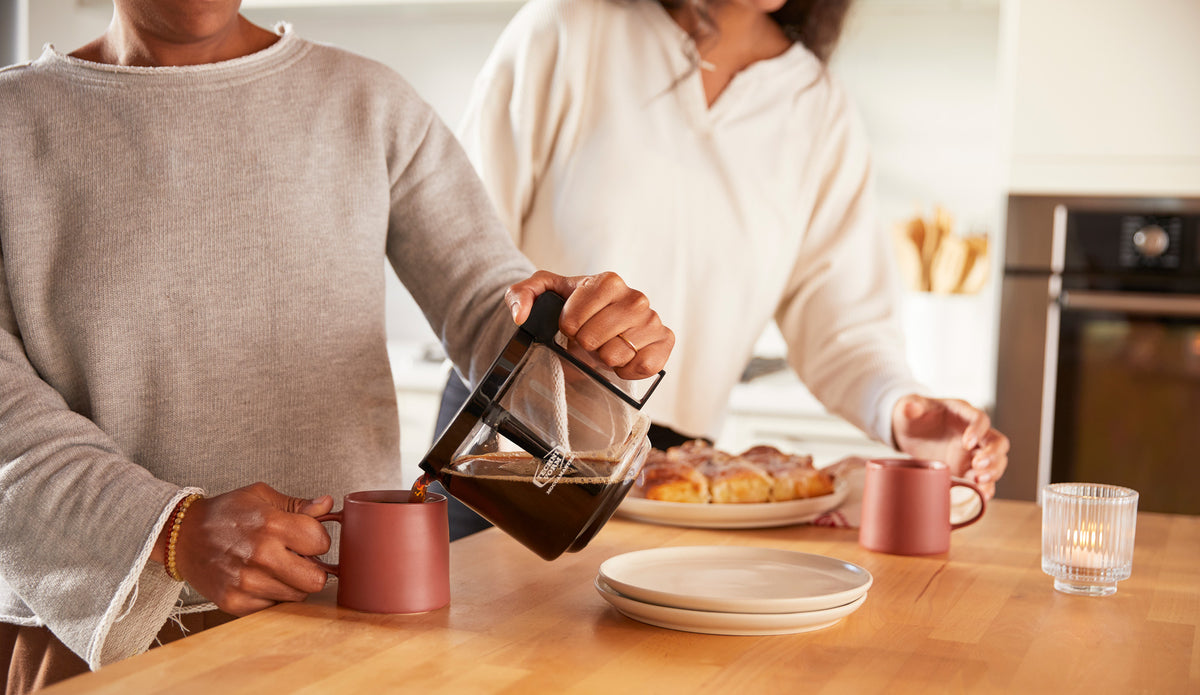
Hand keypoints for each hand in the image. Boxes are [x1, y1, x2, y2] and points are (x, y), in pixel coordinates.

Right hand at [172, 483, 334, 615]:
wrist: (182, 536)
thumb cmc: (224, 513)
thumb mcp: (260, 496)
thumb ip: (298, 504)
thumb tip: (328, 505)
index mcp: (271, 525)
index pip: (321, 543)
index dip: (317, 540)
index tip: (306, 538)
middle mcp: (261, 556)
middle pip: (316, 579)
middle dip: (312, 568)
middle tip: (297, 558)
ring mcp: (247, 583)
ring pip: (297, 596)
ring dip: (292, 583)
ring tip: (275, 567)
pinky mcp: (235, 602)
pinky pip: (274, 606)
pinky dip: (271, 595)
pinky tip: (259, 578)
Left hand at [506, 270, 673, 379]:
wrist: (595, 325)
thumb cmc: (571, 308)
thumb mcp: (540, 294)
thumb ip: (520, 295)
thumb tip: (520, 315)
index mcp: (607, 281)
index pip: (574, 320)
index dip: (567, 329)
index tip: (570, 326)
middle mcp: (635, 298)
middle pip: (594, 340)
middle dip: (584, 345)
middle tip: (588, 339)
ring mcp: (652, 320)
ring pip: (617, 355)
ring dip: (604, 358)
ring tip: (605, 346)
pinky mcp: (664, 341)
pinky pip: (644, 365)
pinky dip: (627, 369)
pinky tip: (623, 358)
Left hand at [890, 394, 1009, 498]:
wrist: (908, 434)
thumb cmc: (912, 417)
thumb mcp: (907, 410)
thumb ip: (910, 407)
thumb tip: (909, 407)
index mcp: (962, 413)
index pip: (980, 419)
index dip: (978, 430)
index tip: (967, 443)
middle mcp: (974, 432)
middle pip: (997, 442)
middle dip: (993, 455)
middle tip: (977, 466)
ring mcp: (972, 452)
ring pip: (997, 461)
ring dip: (993, 472)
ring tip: (979, 481)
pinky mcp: (967, 468)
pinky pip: (984, 478)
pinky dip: (986, 487)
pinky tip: (982, 495)